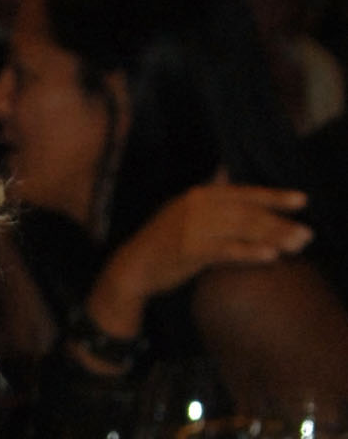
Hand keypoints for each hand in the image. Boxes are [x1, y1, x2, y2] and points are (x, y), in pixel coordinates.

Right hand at [87, 184, 311, 339]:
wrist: (131, 267)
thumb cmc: (160, 242)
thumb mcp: (182, 210)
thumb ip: (208, 192)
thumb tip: (225, 170)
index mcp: (200, 195)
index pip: (245, 193)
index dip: (274, 197)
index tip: (301, 201)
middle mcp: (199, 206)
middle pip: (249, 212)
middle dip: (280, 222)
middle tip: (306, 233)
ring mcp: (195, 228)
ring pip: (243, 230)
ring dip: (274, 237)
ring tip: (297, 244)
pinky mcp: (191, 251)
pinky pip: (228, 251)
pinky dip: (251, 252)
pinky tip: (271, 255)